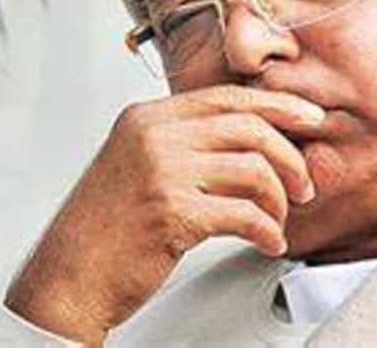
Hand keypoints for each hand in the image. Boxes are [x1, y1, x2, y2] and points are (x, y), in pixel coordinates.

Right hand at [3, 85, 323, 343]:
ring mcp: (162, 172)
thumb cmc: (106, 230)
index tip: (311, 118)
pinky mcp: (173, 213)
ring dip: (279, 198)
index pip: (228, 97)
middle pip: (250, 127)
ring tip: (280, 219)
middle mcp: (154, 136)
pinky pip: (246, 214)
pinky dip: (268, 231)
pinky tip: (269, 242)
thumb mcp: (138, 165)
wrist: (66, 278)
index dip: (278, 105)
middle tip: (304, 185)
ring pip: (254, 169)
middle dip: (290, 156)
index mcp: (146, 118)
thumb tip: (255, 141)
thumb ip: (185, 144)